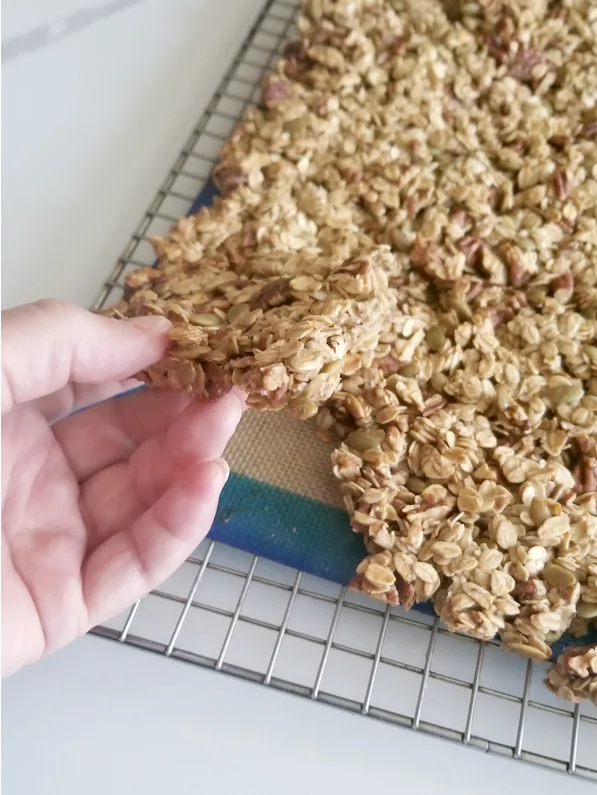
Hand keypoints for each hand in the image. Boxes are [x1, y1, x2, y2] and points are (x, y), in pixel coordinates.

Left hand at [2, 300, 242, 676]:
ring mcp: (45, 542)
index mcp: (0, 419)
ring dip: (192, 462)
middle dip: (185, 410)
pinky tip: (204, 483)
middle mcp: (27, 477)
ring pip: (144, 500)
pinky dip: (179, 526)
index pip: (96, 383)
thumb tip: (152, 333)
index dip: (151, 362)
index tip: (201, 345)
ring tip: (221, 429)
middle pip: (131, 440)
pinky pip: (135, 564)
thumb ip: (61, 340)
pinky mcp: (59, 606)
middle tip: (231, 387)